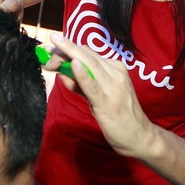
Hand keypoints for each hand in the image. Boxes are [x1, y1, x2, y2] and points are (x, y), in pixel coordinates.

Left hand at [48, 33, 156, 157]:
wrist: (139, 135)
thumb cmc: (119, 114)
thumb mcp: (100, 94)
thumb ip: (82, 83)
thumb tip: (62, 72)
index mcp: (115, 68)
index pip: (88, 52)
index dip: (68, 49)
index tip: (52, 51)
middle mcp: (115, 72)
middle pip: (86, 55)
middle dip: (64, 50)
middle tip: (46, 53)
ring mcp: (112, 86)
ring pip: (89, 64)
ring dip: (69, 55)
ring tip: (53, 50)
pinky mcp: (107, 102)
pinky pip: (93, 86)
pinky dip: (83, 75)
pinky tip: (73, 65)